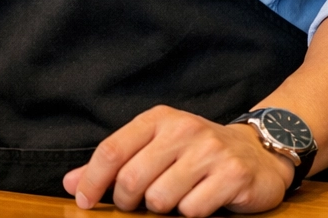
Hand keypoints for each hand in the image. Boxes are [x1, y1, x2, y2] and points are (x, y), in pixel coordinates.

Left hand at [62, 105, 295, 215]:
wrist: (257, 152)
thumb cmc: (194, 152)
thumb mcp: (154, 147)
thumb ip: (113, 165)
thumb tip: (70, 184)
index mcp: (158, 119)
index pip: (112, 150)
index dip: (92, 180)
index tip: (83, 201)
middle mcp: (183, 130)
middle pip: (132, 179)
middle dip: (127, 201)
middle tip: (136, 204)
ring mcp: (210, 152)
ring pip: (161, 199)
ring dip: (162, 208)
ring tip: (175, 197)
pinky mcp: (233, 176)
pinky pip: (193, 210)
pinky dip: (191, 213)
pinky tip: (201, 200)